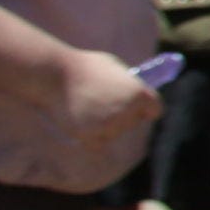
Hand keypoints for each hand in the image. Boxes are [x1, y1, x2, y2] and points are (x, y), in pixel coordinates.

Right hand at [53, 47, 166, 161]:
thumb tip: (137, 97)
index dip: (144, 108)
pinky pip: (97, 142)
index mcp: (140, 94)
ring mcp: (111, 126)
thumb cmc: (85, 67)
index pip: (154, 110)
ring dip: (105, 126)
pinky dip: (90, 135)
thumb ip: (128, 85)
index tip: (135, 106)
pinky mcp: (91, 137)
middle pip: (134, 122)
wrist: (55, 75)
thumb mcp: (115, 69)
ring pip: (114, 132)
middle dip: (123, 115)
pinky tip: (79, 119)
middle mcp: (129, 112)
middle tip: (103, 103)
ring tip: (87, 107)